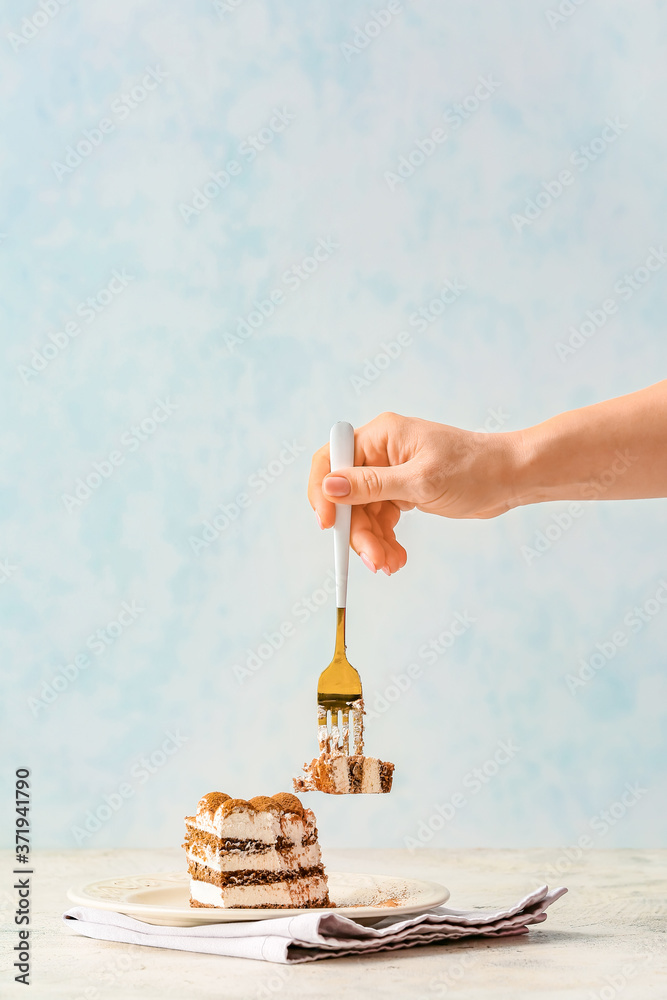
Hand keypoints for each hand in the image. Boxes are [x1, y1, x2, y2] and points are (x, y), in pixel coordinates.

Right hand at [308, 412, 518, 574]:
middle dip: (357, 531)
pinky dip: (385, 540)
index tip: (328, 526)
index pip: (332, 459)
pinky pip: (380, 518)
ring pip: (363, 513)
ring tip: (390, 565)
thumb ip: (372, 485)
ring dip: (372, 542)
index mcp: (380, 436)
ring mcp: (391, 472)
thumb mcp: (420, 481)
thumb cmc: (473, 470)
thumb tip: (329, 485)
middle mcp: (380, 452)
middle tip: (373, 561)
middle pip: (347, 495)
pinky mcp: (403, 491)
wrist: (510, 479)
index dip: (322, 492)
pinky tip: (397, 558)